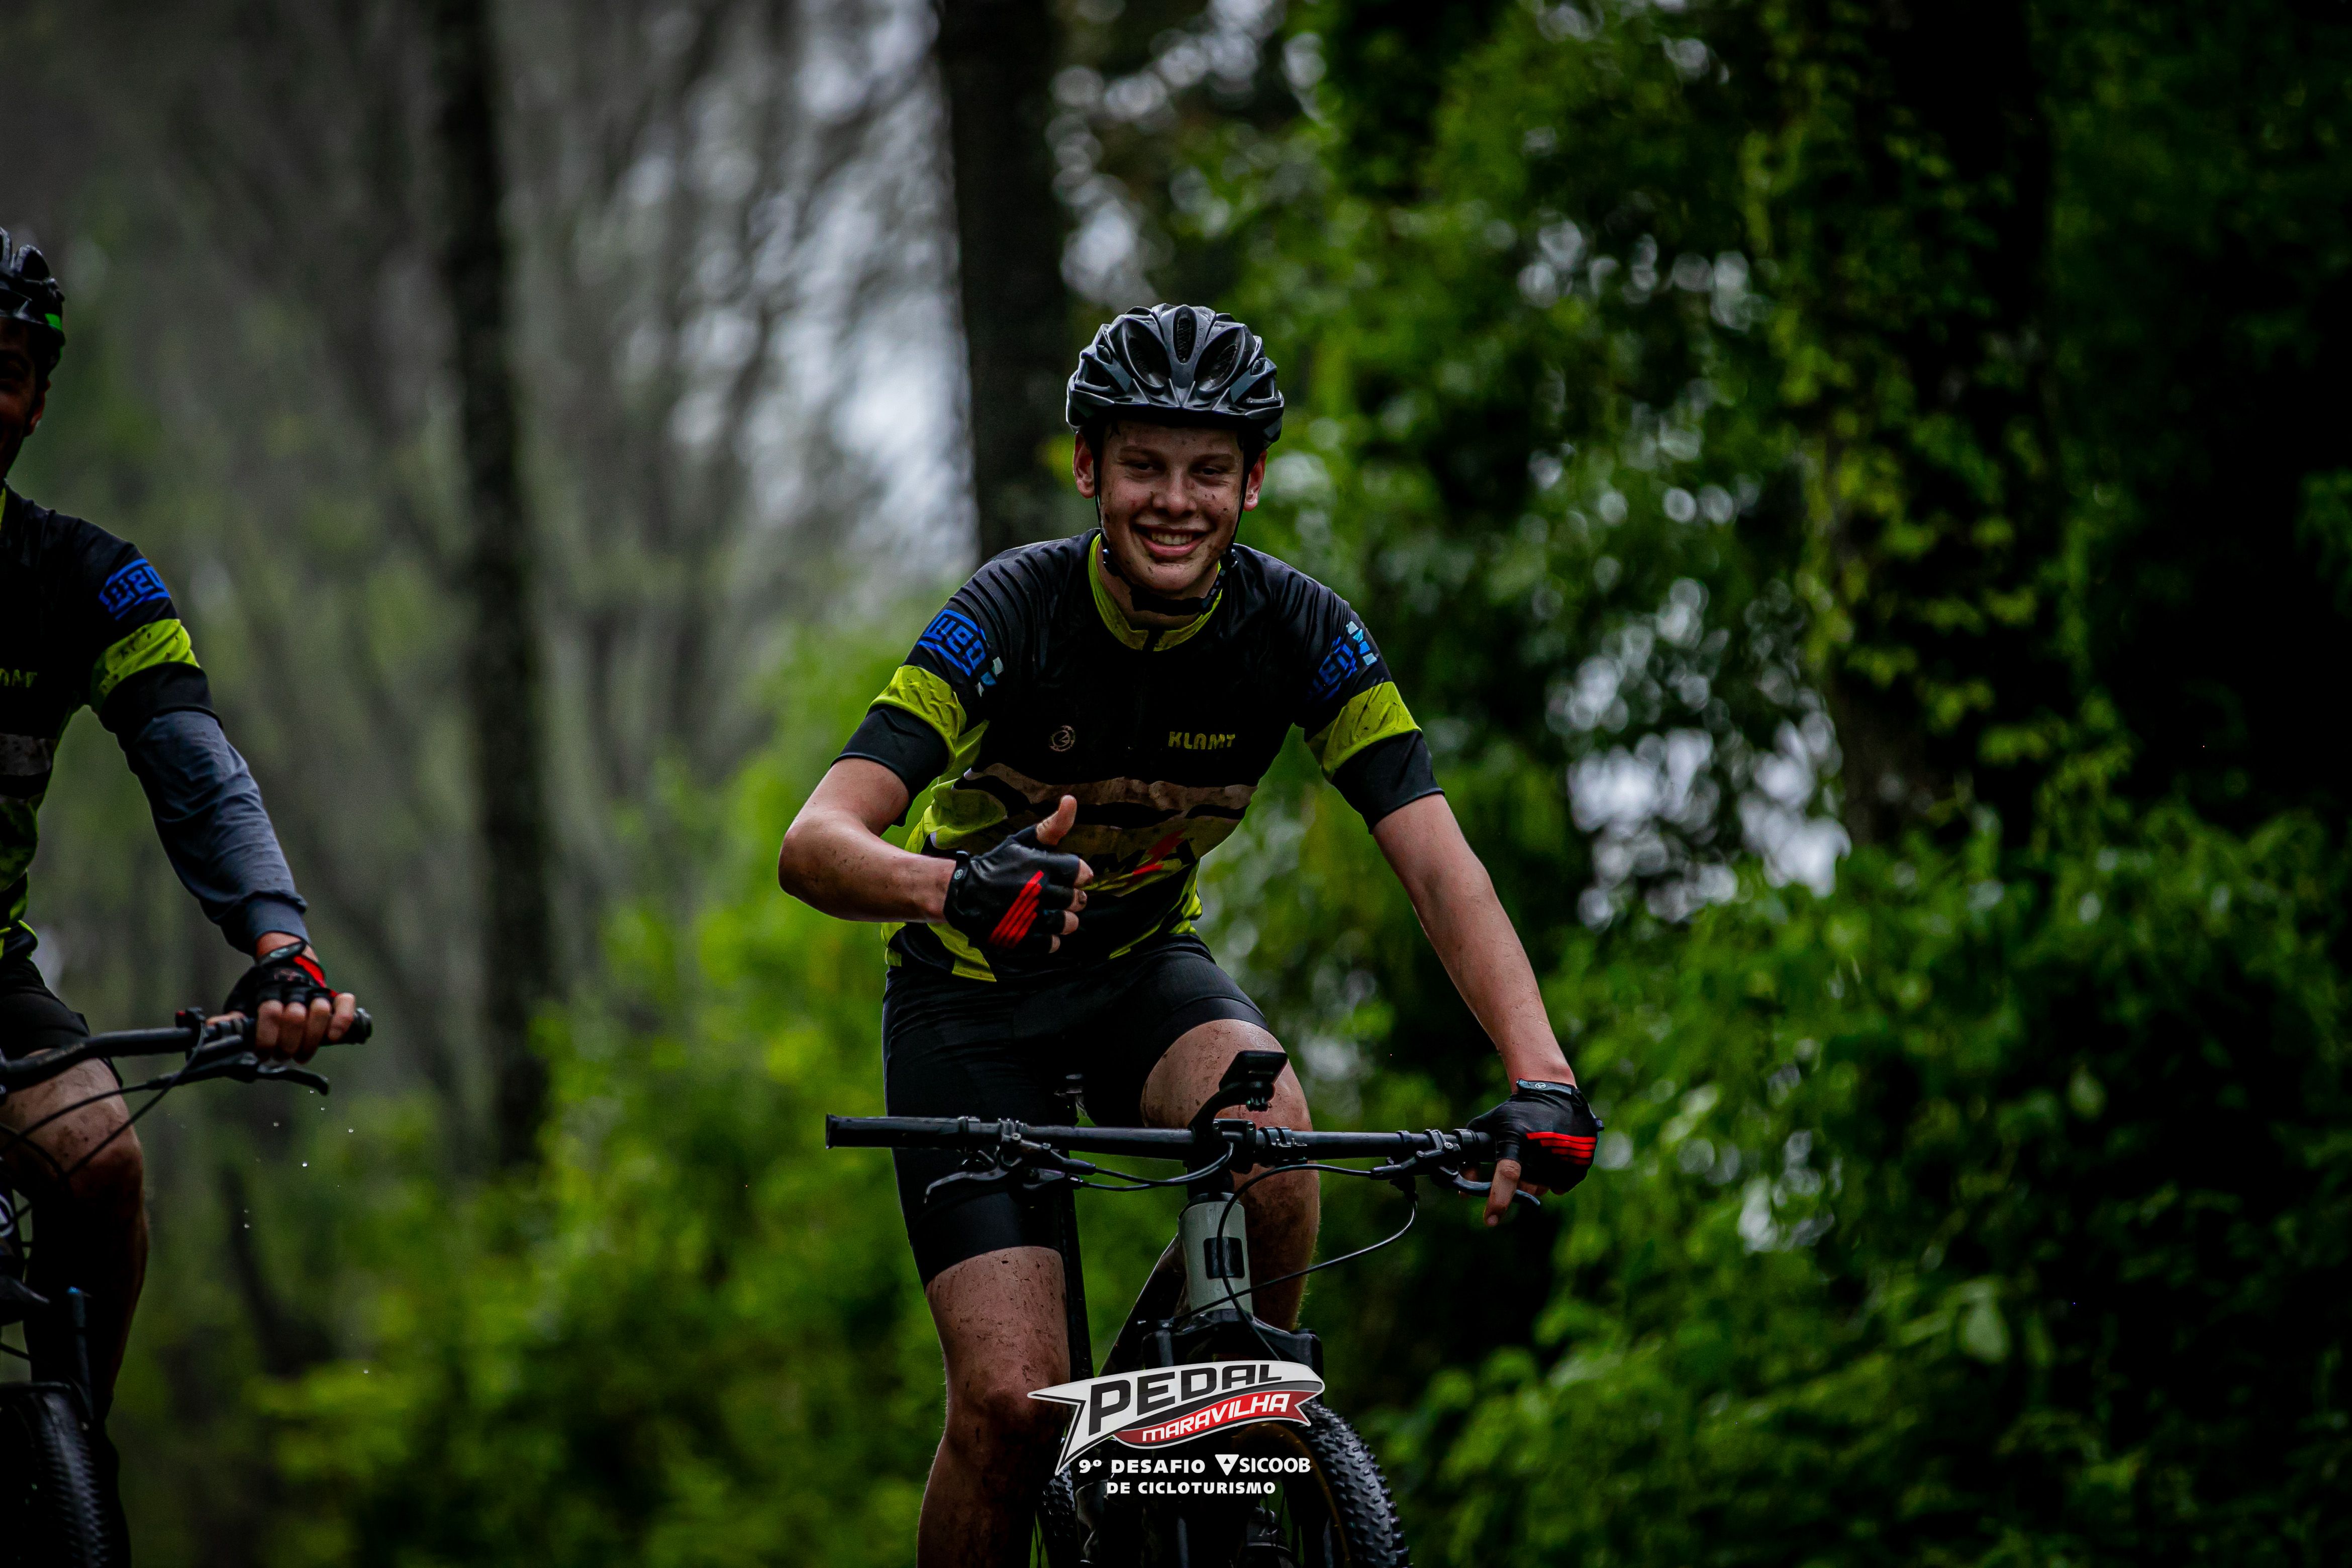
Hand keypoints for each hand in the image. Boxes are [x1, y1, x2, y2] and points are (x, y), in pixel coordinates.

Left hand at [221, 934, 360, 1061]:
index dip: (266, 1037)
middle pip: (295, 1016)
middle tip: (282, 1056)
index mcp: (270, 990)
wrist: (286, 963)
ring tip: (301, 1055)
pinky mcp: (333, 994)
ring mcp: (316, 990)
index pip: (270, 1012)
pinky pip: (345, 1003)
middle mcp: (294, 989)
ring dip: (311, 1039)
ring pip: (320, 1011)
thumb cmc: (262, 990)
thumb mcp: (244, 1000)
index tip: (262, 1054)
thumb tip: (213, 1028)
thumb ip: (235, 1017)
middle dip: (288, 1043)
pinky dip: (342, 1020)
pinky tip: (332, 1038)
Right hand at [941, 796, 1093, 954]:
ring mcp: (1030, 918)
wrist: (962, 893)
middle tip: (1056, 895)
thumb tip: (1072, 800)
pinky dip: (1050, 939)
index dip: (1078, 875)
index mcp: (1041, 866)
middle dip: (1071, 897)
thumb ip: (1052, 826)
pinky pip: (1052, 944)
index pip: (1082, 872)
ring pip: (1068, 923)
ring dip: (1064, 919)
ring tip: (1051, 913)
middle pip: (1077, 899)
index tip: (1068, 876)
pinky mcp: (1021, 939)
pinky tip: (1040, 929)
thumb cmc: (997, 864)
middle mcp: (1038, 892)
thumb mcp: (1023, 841)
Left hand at [1469, 1080, 1601, 1225]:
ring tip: (1537, 1157)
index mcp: (1517, 1136)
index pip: (1507, 1174)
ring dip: (1537, 1182)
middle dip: (1520, 1186)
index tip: (1490, 1220)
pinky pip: (1563, 1185)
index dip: (1497, 1199)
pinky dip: (1555, 1179)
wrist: (1553, 1092)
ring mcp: (1566, 1152)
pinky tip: (1551, 1160)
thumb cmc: (1515, 1112)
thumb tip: (1463, 1193)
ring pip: (1545, 1187)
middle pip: (1527, 1187)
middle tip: (1520, 1169)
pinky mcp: (1582, 1157)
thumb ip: (1471, 1158)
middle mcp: (1543, 1145)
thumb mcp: (1488, 1126)